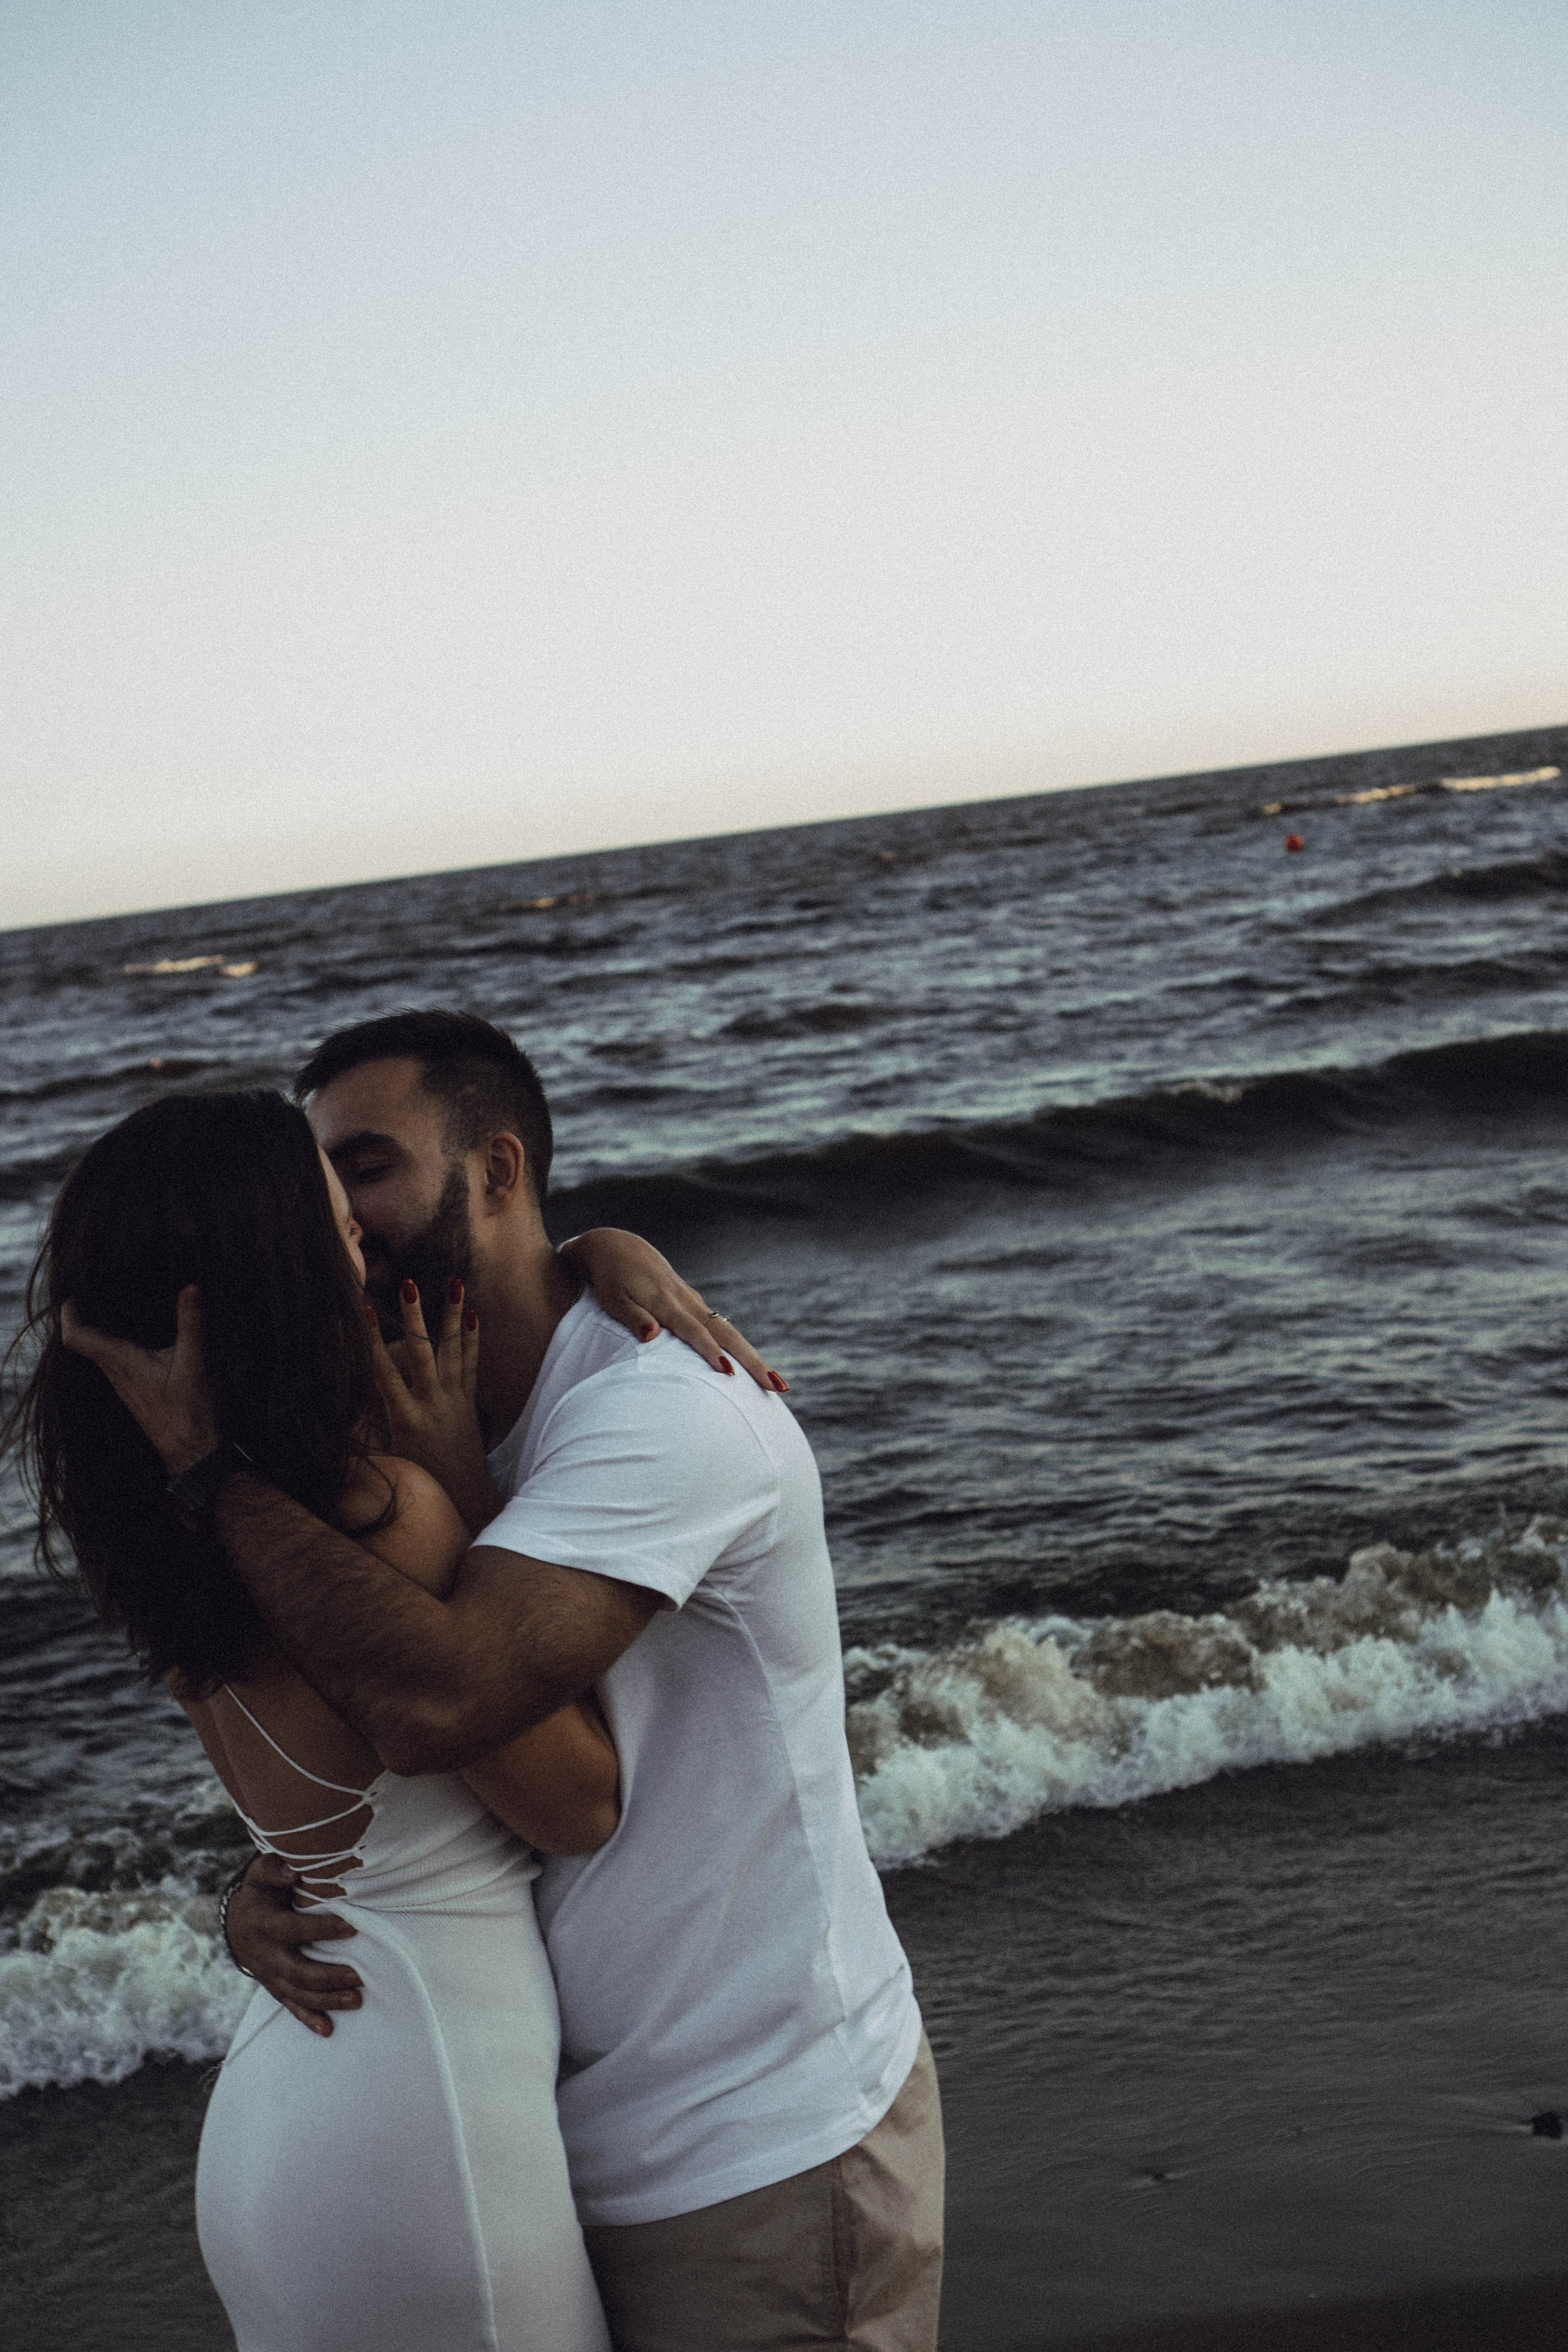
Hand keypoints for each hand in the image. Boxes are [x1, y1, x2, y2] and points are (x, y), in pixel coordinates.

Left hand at [60, 1284, 217, 1475]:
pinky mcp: (136, 1393)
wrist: (191, 1451)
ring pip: (100, 1355)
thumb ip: (191, 1324)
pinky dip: (116, 1346)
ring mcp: (125, 1386)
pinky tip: (137, 1341)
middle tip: (92, 1291)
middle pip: (85, 1343)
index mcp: (122, 1362)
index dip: (68, 1315)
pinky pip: (116, 1364)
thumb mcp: (194, 1363)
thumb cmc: (189, 1411)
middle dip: (84, 1316)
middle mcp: (116, 1374)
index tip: (71, 1296)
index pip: (77, 1338)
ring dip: (99, 1332)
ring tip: (111, 1308)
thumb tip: (191, 1288)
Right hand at [224, 1853, 362, 2037]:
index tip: (351, 1926)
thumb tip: (292, 1873)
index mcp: (264, 1925)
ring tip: (356, 2001)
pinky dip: (308, 2019)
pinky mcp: (274, 1987)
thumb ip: (273, 1868)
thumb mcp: (260, 1874)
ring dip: (326, 2000)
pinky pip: (290, 2006)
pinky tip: (328, 2030)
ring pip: (297, 1993)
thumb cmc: (260, 1893)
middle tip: (359, 1976)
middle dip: (329, 1976)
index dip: (321, 1929)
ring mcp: (269, 1976)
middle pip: (297, 1971)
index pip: (294, 1929)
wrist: (236, 1923)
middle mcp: (265, 1955)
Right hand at [367, 1279, 500, 1534]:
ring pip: (453, 1350)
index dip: (371, 1340)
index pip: (383, 1372)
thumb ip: (362, 1432)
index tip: (363, 1311)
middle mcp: (431, 1403)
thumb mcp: (386, 1458)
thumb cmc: (418, 1479)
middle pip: (421, 1353)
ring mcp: (454, 1399)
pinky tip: (473, 1313)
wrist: (464, 1496)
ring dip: (451, 1315)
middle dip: (414, 1318)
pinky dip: (471, 1338)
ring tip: (454, 1283)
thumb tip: (330, 1414)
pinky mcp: (469, 1400)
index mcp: (405, 1418)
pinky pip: (471, 1364)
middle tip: (408, 1285)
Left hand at [559, 1230, 786, 1394]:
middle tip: (778, 1387)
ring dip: (753, 1357)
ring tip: (775, 1383)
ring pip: (729, 1331)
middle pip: (726, 1334)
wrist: (615, 1246)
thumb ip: (632, 1318)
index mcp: (666, 1303)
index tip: (728, 1374)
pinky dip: (738, 1346)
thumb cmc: (610, 1278)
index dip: (710, 1352)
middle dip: (753, 1361)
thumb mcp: (612, 1299)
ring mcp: (693, 1302)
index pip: (694, 1331)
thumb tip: (652, 1335)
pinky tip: (750, 1365)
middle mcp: (686, 1302)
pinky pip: (721, 1327)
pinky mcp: (693, 1303)